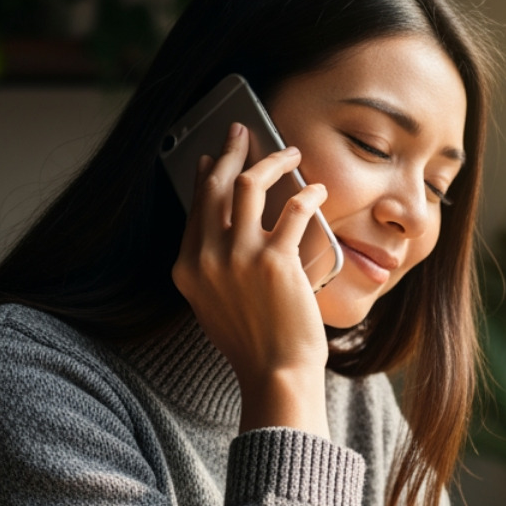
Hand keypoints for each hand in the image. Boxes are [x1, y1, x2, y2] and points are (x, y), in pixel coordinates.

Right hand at [172, 122, 331, 436]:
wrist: (276, 374)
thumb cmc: (256, 345)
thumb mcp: (217, 305)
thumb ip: (217, 269)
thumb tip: (235, 231)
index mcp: (187, 268)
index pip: (195, 207)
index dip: (205, 176)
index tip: (213, 157)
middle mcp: (207, 258)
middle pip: (216, 185)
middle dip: (230, 150)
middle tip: (243, 131)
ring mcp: (239, 257)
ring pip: (249, 185)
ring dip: (271, 161)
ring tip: (288, 152)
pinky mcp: (276, 261)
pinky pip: (293, 209)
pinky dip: (307, 193)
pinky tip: (317, 190)